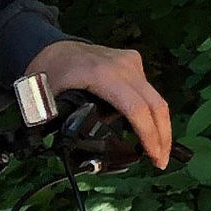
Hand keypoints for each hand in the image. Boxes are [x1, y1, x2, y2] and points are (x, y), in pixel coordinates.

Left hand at [30, 38, 173, 167]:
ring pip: (155, 98)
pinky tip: (146, 128)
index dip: (148, 135)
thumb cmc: (48, 72)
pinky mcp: (133, 63)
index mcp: (101, 74)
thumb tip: (66, 148)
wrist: (51, 49)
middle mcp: (121, 66)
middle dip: (162, 136)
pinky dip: (150, 112)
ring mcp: (130, 62)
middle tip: (161, 161)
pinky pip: (148, 91)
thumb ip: (58, 123)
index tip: (153, 157)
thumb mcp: (48, 100)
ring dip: (159, 126)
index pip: (135, 108)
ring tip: (156, 150)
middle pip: (155, 104)